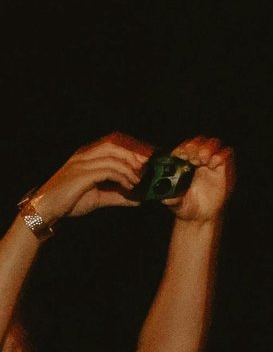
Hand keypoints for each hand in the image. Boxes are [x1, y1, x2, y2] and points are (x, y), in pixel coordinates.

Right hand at [27, 136, 150, 220]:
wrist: (47, 208)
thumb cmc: (70, 200)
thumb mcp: (99, 197)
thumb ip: (118, 196)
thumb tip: (139, 199)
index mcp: (86, 157)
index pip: (110, 144)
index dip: (129, 149)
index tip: (145, 160)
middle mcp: (83, 156)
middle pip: (113, 145)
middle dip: (132, 155)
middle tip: (145, 168)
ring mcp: (81, 164)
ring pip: (112, 158)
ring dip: (130, 170)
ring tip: (138, 182)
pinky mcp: (81, 175)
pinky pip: (108, 171)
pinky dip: (123, 178)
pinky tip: (129, 187)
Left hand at [165, 137, 233, 222]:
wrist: (201, 217)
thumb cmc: (186, 207)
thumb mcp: (176, 204)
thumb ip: (172, 201)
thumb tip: (166, 199)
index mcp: (181, 164)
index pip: (184, 147)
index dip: (183, 148)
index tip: (180, 155)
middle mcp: (196, 161)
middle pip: (198, 141)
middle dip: (195, 146)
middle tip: (193, 157)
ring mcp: (210, 165)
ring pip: (212, 144)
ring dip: (208, 148)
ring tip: (203, 159)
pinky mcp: (223, 170)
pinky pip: (225, 155)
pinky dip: (221, 156)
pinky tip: (213, 164)